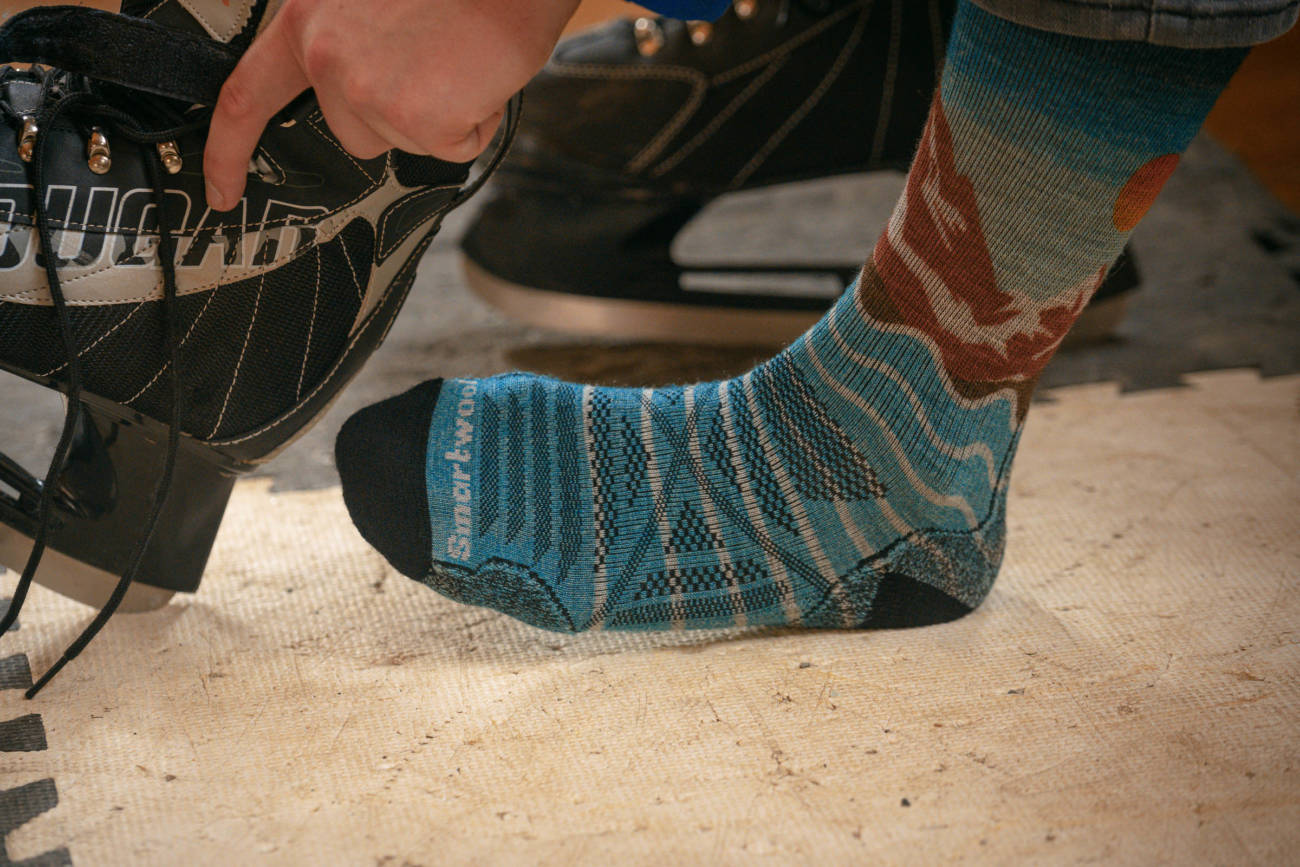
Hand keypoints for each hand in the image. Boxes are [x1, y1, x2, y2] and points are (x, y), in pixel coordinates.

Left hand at [202, 0, 578, 210]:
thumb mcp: (373, 3)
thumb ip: (345, 43)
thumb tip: (352, 89)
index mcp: (308, 20)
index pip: (247, 96)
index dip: (228, 150)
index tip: (221, 189)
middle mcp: (329, 56)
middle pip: (352, 131)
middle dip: (395, 114)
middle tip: (429, 64)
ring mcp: (370, 91)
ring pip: (404, 140)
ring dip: (439, 115)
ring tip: (457, 62)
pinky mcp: (418, 117)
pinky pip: (452, 146)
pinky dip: (475, 121)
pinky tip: (477, 76)